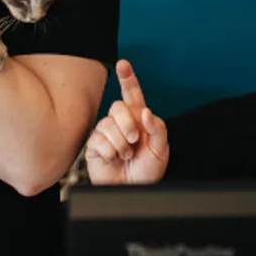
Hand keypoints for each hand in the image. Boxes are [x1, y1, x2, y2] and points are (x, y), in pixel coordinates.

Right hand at [85, 59, 169, 185]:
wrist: (133, 191)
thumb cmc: (148, 171)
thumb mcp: (161, 150)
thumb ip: (156, 128)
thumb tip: (144, 112)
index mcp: (139, 119)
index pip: (133, 94)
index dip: (127, 78)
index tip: (123, 64)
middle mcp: (121, 123)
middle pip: (118, 106)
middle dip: (127, 124)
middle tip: (134, 141)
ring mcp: (107, 134)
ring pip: (107, 124)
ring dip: (120, 142)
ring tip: (126, 155)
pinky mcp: (95, 146)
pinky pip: (98, 140)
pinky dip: (110, 151)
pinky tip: (114, 159)